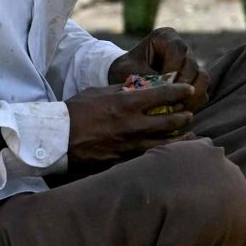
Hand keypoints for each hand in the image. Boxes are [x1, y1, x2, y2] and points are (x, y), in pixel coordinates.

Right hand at [65, 83, 193, 163]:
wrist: (55, 139)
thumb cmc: (76, 111)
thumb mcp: (100, 92)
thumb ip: (124, 89)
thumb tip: (143, 86)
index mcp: (126, 103)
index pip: (164, 94)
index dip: (180, 91)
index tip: (189, 89)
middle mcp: (132, 124)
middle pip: (171, 121)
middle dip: (185, 115)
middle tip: (189, 112)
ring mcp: (128, 145)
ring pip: (165, 143)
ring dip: (180, 137)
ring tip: (189, 132)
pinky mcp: (123, 160)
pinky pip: (149, 156)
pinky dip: (162, 153)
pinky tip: (170, 151)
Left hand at [108, 27, 206, 110]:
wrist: (123, 79)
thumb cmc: (124, 71)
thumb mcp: (128, 72)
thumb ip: (145, 78)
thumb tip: (162, 92)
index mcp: (165, 37)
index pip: (177, 49)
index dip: (172, 68)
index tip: (161, 86)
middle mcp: (182, 48)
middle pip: (192, 65)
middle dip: (181, 86)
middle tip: (169, 102)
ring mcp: (191, 64)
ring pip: (202, 78)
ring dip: (191, 96)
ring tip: (176, 109)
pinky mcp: (195, 80)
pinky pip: (202, 91)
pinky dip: (193, 103)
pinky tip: (179, 112)